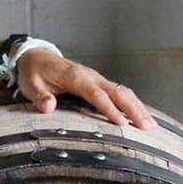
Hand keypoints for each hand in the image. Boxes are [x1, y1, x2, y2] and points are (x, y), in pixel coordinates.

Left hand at [16, 48, 157, 130]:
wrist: (35, 56)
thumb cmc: (33, 73)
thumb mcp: (31, 85)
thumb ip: (40, 97)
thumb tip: (49, 107)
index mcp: (76, 77)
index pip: (97, 95)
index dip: (110, 109)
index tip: (122, 123)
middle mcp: (91, 76)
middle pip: (118, 92)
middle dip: (134, 109)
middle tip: (148, 127)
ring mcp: (96, 78)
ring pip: (123, 91)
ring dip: (138, 107)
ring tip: (151, 125)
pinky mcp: (98, 82)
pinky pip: (119, 92)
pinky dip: (132, 103)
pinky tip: (141, 115)